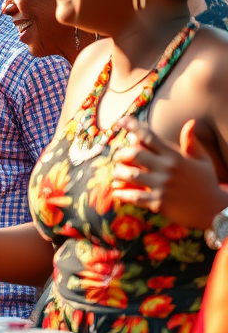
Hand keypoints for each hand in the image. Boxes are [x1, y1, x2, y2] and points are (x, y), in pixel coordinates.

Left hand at [112, 118, 227, 228]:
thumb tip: (190, 122)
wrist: (216, 210)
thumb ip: (191, 142)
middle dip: (121, 154)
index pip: (149, 137)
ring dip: (118, 173)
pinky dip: (122, 194)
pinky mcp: (159, 203)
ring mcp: (162, 186)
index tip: (121, 121)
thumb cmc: (206, 182)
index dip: (133, 127)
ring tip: (117, 173)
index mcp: (174, 156)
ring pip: (130, 175)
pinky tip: (116, 192)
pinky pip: (134, 197)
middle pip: (133, 154)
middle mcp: (166, 169)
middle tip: (119, 157)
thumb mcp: (202, 160)